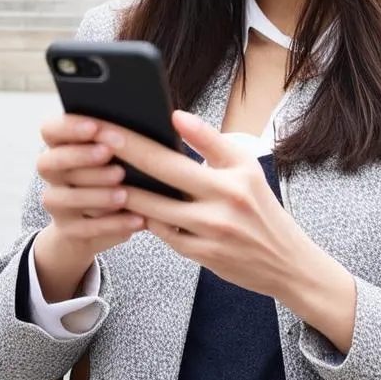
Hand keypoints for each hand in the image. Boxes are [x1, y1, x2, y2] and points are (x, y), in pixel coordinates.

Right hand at [32, 115, 144, 301]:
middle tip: (109, 154)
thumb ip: (122, 142)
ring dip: (95, 194)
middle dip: (80, 157)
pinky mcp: (68, 230)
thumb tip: (158, 122)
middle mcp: (52, 173)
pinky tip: (137, 219)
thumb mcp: (116, 157)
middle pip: (49, 162)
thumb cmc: (114, 175)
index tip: (95, 127)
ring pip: (65, 197)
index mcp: (59, 146)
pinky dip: (113, 224)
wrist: (93, 225)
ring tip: (124, 193)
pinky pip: (85, 228)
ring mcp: (56, 203)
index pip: (50, 130)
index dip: (68, 127)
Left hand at [101, 111, 356, 351]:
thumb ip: (211, 141)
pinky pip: (165, 235)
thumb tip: (177, 116)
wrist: (287, 262)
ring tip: (98, 176)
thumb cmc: (261, 207)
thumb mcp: (246, 166)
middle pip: (160, 177)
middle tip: (93, 144)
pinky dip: (144, 220)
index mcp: (232, 177)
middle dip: (122, 158)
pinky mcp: (203, 257)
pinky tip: (125, 207)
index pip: (176, 153)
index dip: (138, 141)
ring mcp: (211, 234)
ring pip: (155, 211)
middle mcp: (222, 205)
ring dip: (125, 193)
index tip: (110, 128)